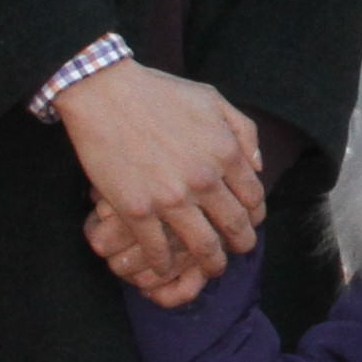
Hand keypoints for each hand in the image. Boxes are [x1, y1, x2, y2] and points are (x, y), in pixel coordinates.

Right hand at [60, 60, 262, 284]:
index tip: (249, 222)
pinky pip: (158, 250)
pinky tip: (165, 267)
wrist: (103, 93)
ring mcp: (170, 198)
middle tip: (238, 252)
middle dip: (241, 244)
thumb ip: (242, 130)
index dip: (255, 216)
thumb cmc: (157, 92)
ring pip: (203, 246)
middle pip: (235, 227)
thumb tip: (257, 166)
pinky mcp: (137, 210)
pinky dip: (164, 265)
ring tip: (211, 269)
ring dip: (211, 264)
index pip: (254, 198)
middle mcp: (204, 179)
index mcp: (225, 152)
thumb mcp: (211, 98)